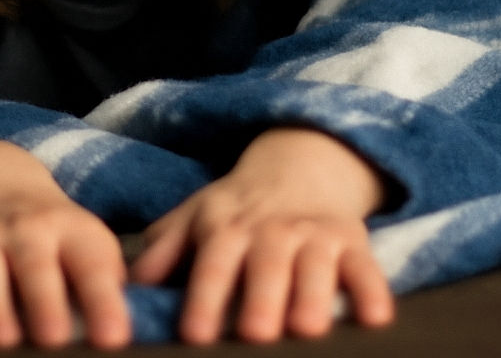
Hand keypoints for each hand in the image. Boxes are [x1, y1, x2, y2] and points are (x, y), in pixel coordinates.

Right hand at [0, 139, 129, 348]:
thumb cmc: (50, 229)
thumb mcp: (85, 241)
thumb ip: (107, 280)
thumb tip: (139, 327)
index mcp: (72, 230)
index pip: (92, 264)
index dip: (105, 300)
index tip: (114, 338)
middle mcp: (28, 228)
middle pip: (36, 261)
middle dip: (44, 299)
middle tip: (53, 339)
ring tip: (0, 339)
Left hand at [129, 127, 393, 343]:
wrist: (298, 166)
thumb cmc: (237, 209)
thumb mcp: (194, 217)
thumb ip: (162, 251)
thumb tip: (126, 286)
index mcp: (225, 226)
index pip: (212, 262)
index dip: (203, 297)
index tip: (194, 334)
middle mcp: (269, 230)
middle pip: (265, 265)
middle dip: (261, 298)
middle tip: (255, 335)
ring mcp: (312, 234)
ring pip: (315, 265)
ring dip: (312, 295)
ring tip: (307, 328)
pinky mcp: (352, 241)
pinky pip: (366, 265)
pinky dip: (372, 289)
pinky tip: (375, 316)